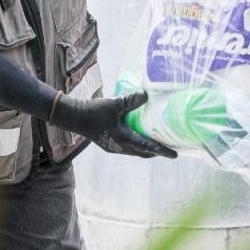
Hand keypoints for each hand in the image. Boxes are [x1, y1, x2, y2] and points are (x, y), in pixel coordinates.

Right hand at [53, 90, 176, 158]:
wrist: (74, 117)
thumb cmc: (94, 111)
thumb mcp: (113, 104)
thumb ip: (130, 100)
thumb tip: (147, 94)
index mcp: (124, 139)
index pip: (148, 147)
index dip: (163, 150)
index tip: (175, 154)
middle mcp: (120, 147)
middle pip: (144, 153)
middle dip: (158, 151)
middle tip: (171, 147)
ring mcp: (114, 147)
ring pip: (136, 152)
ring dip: (147, 149)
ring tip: (159, 142)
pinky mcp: (109, 144)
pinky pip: (128, 148)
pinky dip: (138, 145)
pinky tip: (140, 136)